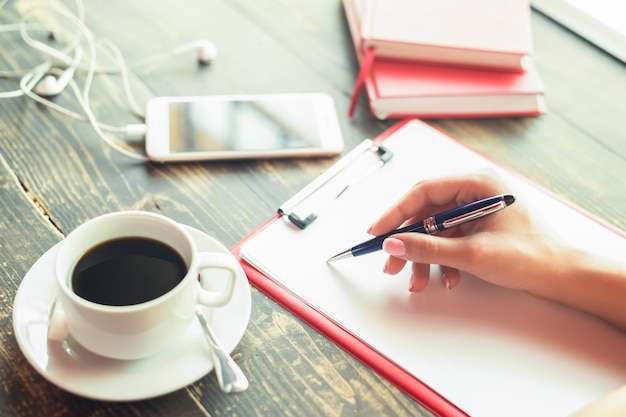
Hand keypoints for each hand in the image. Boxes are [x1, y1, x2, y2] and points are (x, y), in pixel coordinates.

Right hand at [368, 172, 558, 292]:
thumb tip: (392, 245)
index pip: (424, 192)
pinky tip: (448, 279)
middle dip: (408, 242)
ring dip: (424, 257)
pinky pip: (448, 240)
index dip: (395, 213)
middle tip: (390, 264)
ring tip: (418, 282)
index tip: (376, 232)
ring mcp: (475, 210)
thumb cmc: (530, 257)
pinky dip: (442, 260)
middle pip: (426, 213)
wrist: (562, 276)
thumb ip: (429, 248)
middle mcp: (474, 191)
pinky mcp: (477, 227)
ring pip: (434, 230)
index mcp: (477, 183)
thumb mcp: (473, 254)